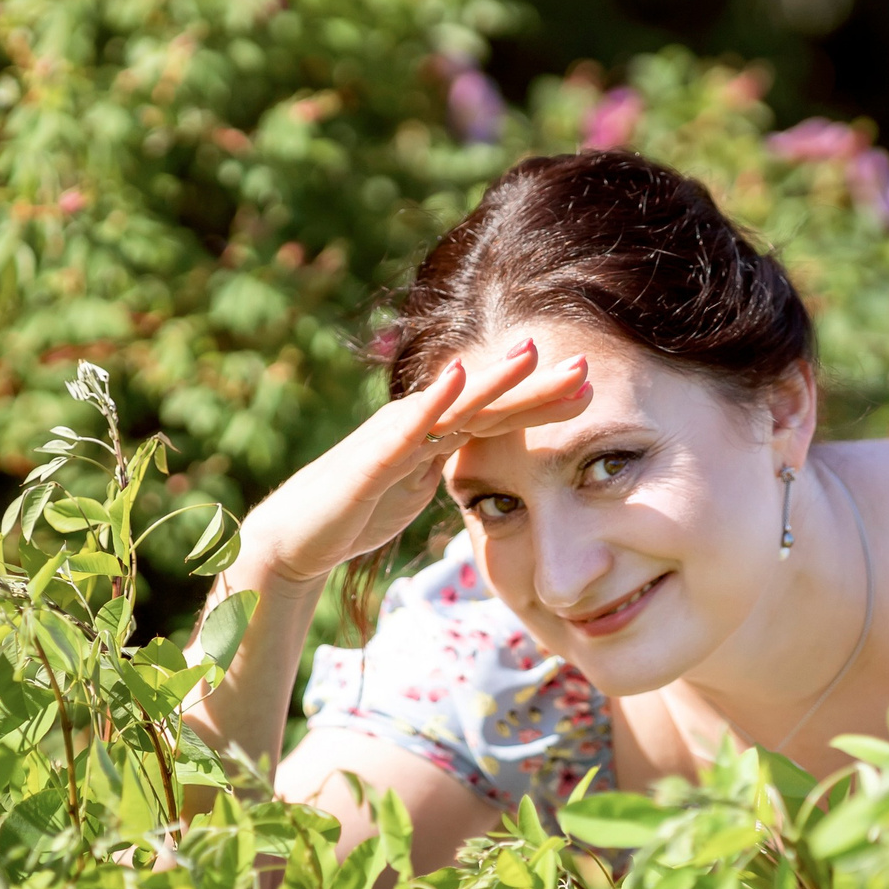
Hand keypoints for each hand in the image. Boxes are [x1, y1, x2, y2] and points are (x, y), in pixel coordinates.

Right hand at [230, 340, 590, 590]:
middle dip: (536, 385)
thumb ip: (450, 464)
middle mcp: (419, 424)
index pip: (500, 415)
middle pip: (487, 402)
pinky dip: (433, 400)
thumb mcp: (419, 486)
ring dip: (493, 379)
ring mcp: (395, 436)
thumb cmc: (359, 510)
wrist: (298, 536)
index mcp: (436, 433)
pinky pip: (407, 428)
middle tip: (585, 366)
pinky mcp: (372, 458)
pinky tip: (455, 376)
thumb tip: (490, 464)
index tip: (590, 389)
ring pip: (454, 405)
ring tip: (530, 353)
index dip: (543, 401)